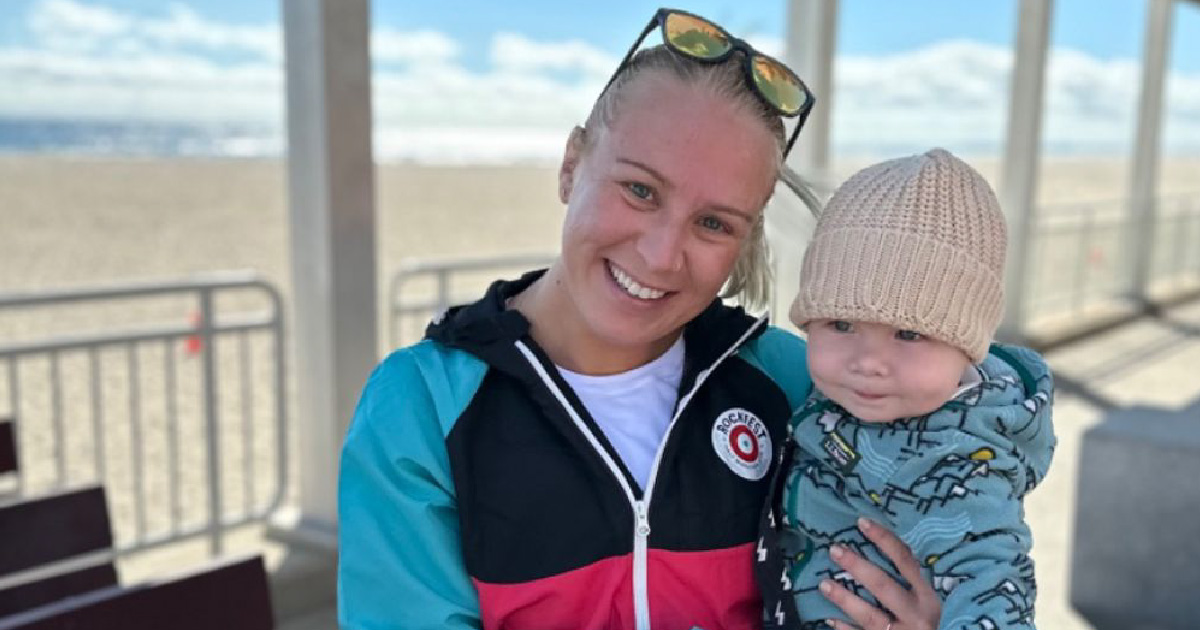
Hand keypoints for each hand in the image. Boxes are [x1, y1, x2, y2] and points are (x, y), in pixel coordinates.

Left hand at [819, 517, 940, 629]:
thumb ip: (908, 578)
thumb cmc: (924, 620)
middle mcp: (915, 615)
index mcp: (926, 597)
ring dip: (844, 598)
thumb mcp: (924, 600)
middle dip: (858, 566)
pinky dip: (844, 628)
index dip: (884, 540)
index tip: (861, 522)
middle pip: (883, 586)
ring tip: (824, 584)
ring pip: (869, 615)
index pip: (905, 562)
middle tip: (835, 550)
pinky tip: (829, 617)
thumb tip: (879, 542)